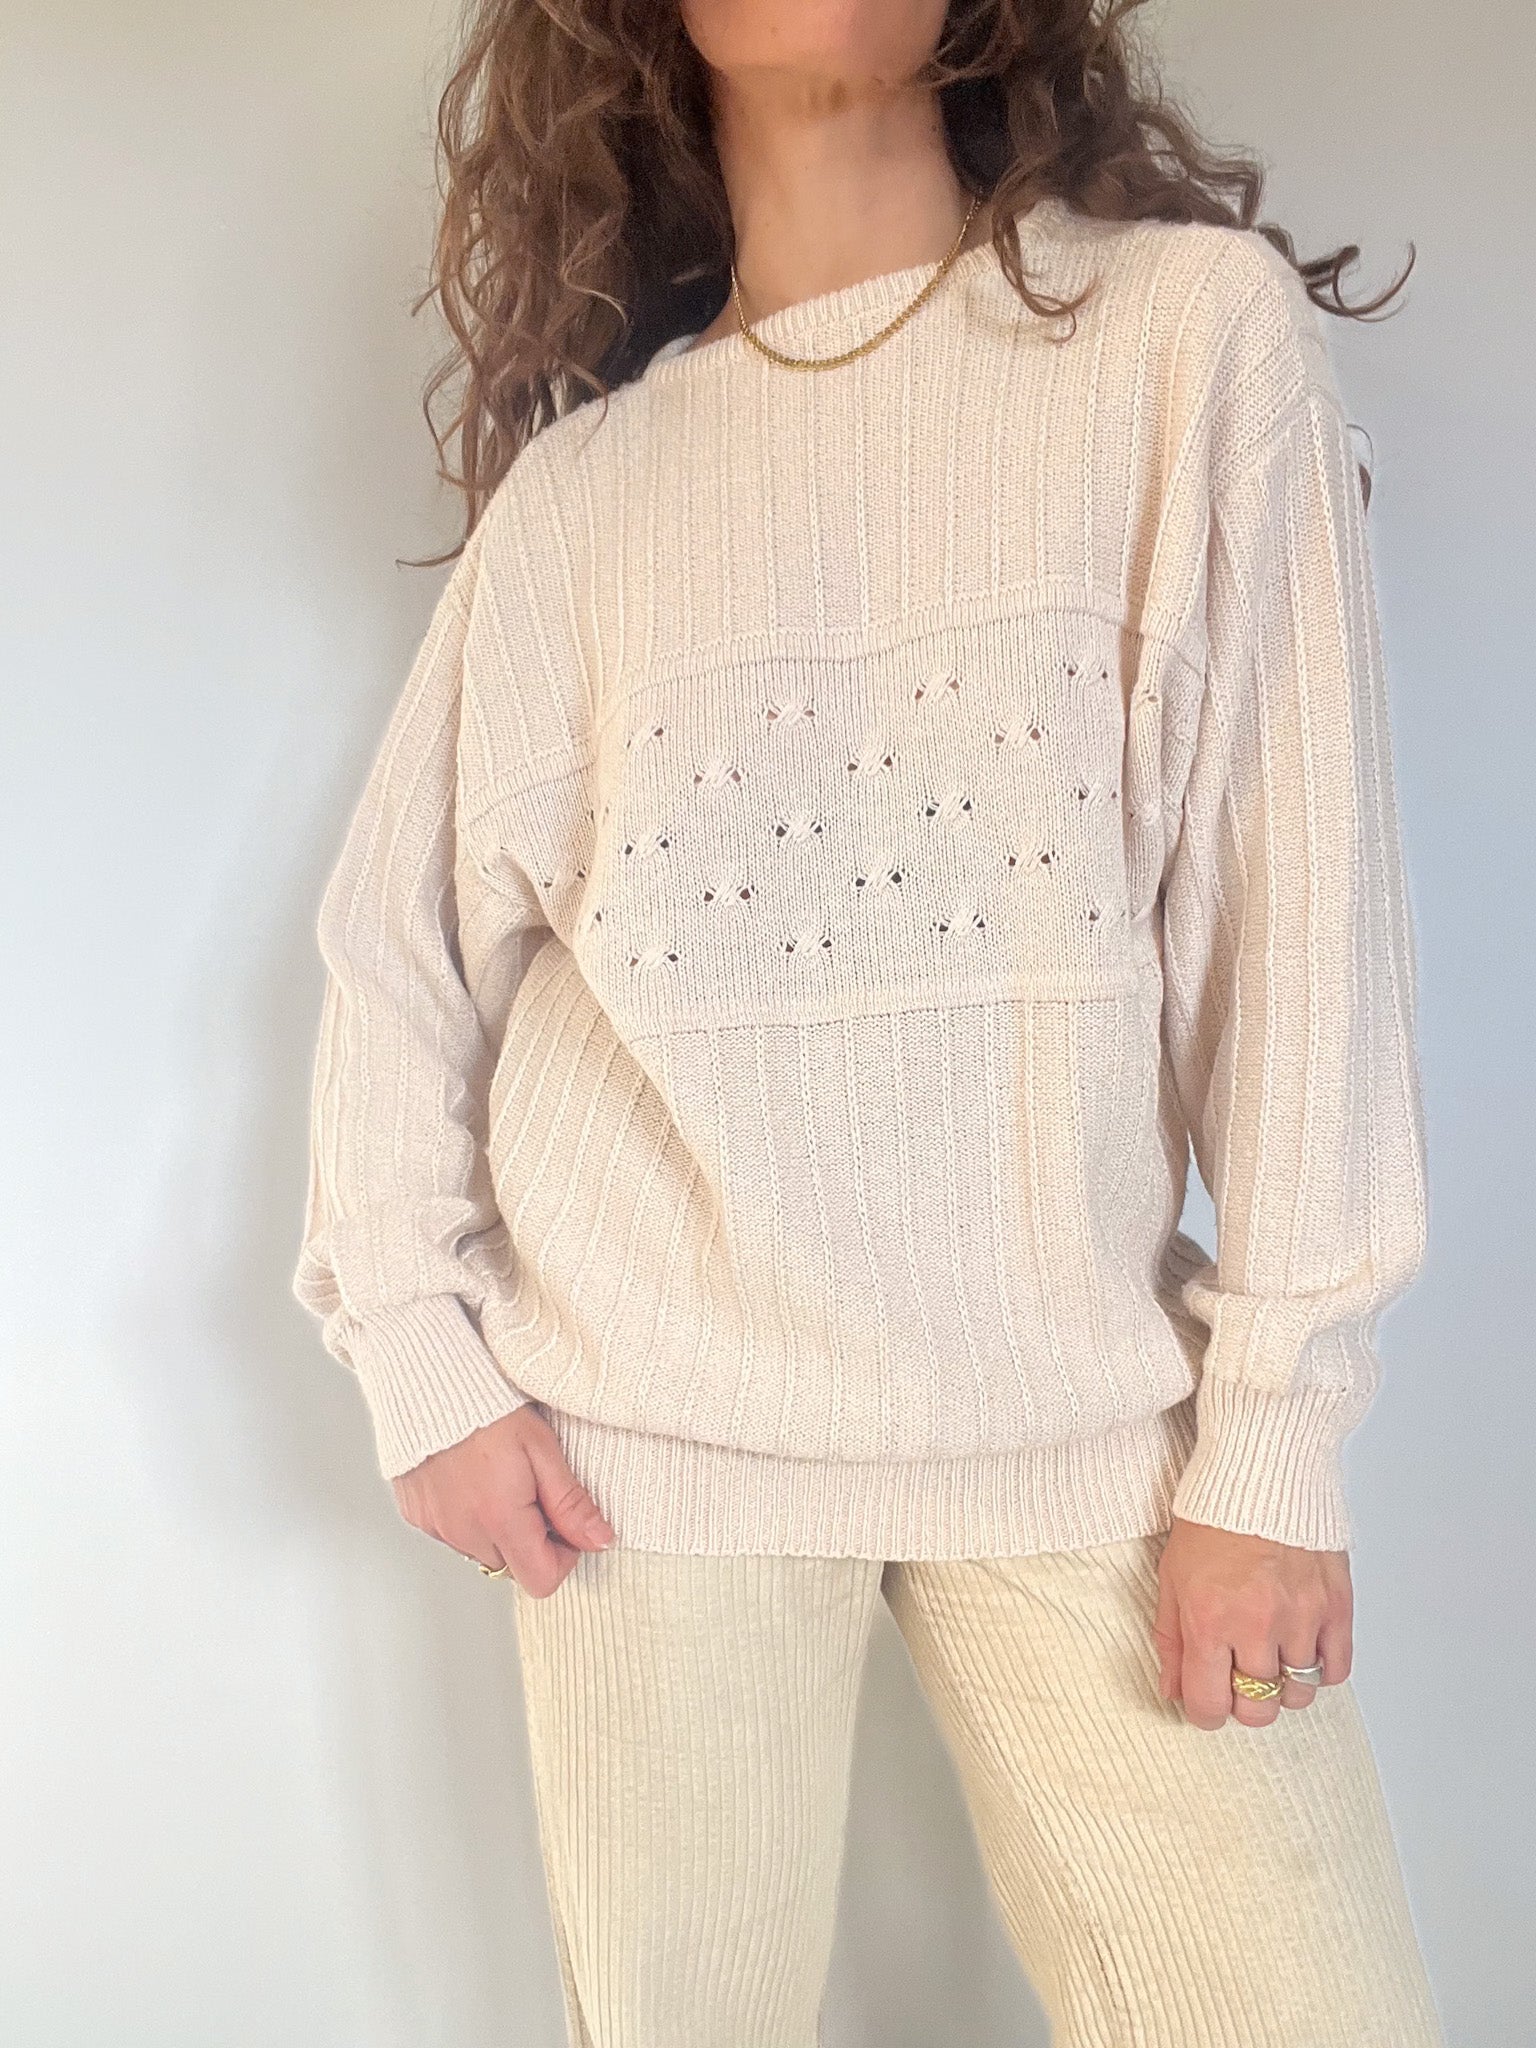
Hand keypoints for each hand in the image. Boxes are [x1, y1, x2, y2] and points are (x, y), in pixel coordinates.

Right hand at [392, 1405, 615, 1598]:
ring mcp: (436, 1526)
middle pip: (511, 1568)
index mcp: (499, 1518)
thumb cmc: (487, 1408)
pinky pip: (452, 1534)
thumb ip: (570, 1503)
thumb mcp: (542, 1449)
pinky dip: (468, 1517)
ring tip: (499, 1480)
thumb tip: (599, 1539)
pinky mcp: (418, 1516)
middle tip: (531, 1492)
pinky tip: (472, 1480)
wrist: (428, 1383)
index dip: (562, 1557)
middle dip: (530, 1540)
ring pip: (481, 1552)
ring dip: (497, 1529)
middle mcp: (463, 1532)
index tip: (563, 1524)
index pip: (540, 1580)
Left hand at [1152, 1515, 1352, 1729]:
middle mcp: (1257, 1625)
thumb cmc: (1212, 1519)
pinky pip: (1337, 1670)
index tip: (1206, 1702)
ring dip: (1282, 1687)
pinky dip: (1321, 1670)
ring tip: (1270, 1658)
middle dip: (1244, 1704)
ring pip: (1299, 1694)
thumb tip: (1172, 1690)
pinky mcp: (1336, 1606)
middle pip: (1258, 1708)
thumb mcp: (1171, 1577)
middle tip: (1238, 1680)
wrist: (1261, 1473)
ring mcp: (1301, 1618)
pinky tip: (1302, 1649)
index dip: (1205, 1713)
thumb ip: (1170, 1640)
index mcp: (1209, 1619)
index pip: (1210, 1703)